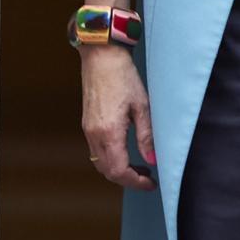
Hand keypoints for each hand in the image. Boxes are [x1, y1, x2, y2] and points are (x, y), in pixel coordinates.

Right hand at [79, 45, 156, 189]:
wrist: (101, 56)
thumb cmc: (122, 76)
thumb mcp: (142, 106)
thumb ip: (147, 136)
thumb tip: (153, 159)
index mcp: (109, 132)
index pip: (119, 171)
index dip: (135, 182)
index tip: (151, 183)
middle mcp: (94, 134)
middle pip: (107, 171)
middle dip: (128, 179)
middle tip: (147, 177)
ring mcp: (88, 130)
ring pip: (100, 163)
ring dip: (118, 170)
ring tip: (139, 166)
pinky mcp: (87, 124)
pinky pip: (96, 151)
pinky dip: (110, 159)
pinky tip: (125, 152)